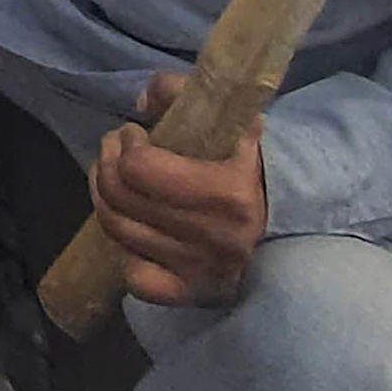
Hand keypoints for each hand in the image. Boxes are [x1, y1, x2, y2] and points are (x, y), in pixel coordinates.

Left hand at [90, 76, 265, 307]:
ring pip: (116, 229)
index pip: (139, 168)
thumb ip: (184, 94)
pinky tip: (130, 223)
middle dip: (106, 161)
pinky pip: (132, 273)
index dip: (126, 144)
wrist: (288, 233)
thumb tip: (142, 102)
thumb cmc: (253, 173)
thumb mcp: (233, 124)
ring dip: (103, 194)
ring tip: (113, 176)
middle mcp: (210, 239)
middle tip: (115, 148)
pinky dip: (121, 246)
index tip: (134, 133)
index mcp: (226, 194)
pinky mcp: (186, 295)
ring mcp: (196, 272)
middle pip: (119, 196)